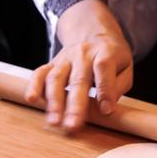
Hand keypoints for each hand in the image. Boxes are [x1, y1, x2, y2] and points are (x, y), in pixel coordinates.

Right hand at [25, 0, 132, 131]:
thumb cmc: (112, 57)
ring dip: (54, 101)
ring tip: (54, 121)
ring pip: (56, 78)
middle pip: (78, 80)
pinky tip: (31, 99)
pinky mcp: (52, 63)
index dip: (105, 90)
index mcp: (105, 52)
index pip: (103, 68)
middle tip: (72, 126)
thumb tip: (106, 108)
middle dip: (74, 105)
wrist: (93, 31)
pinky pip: (40, 72)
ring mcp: (65, 58)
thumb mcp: (125, 66)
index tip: (105, 111)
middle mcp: (83, 54)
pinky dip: (34, 85)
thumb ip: (118, 85)